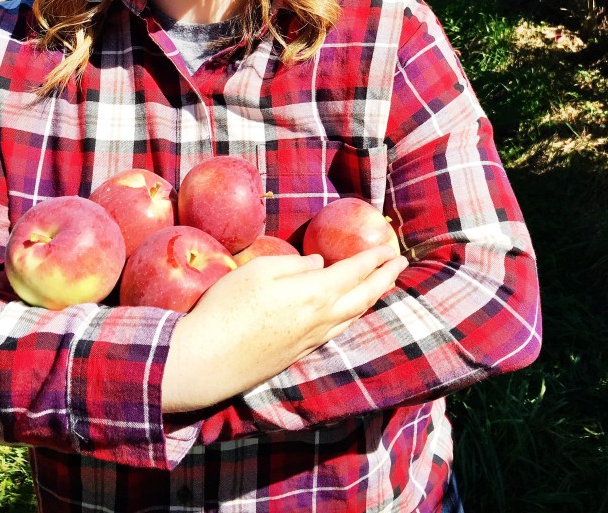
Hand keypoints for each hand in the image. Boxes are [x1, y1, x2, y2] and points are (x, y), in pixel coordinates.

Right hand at [162, 245, 406, 412]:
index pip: (354, 271)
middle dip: (385, 276)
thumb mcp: (258, 272)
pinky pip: (339, 330)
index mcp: (314, 293)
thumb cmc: (228, 308)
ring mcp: (312, 340)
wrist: (207, 361)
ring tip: (383, 283)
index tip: (390, 246)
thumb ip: (294, 264)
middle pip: (364, 296)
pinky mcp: (300, 354)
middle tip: (400, 262)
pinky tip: (351, 311)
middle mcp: (321, 319)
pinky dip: (354, 315)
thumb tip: (318, 264)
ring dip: (373, 296)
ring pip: (354, 315)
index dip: (374, 258)